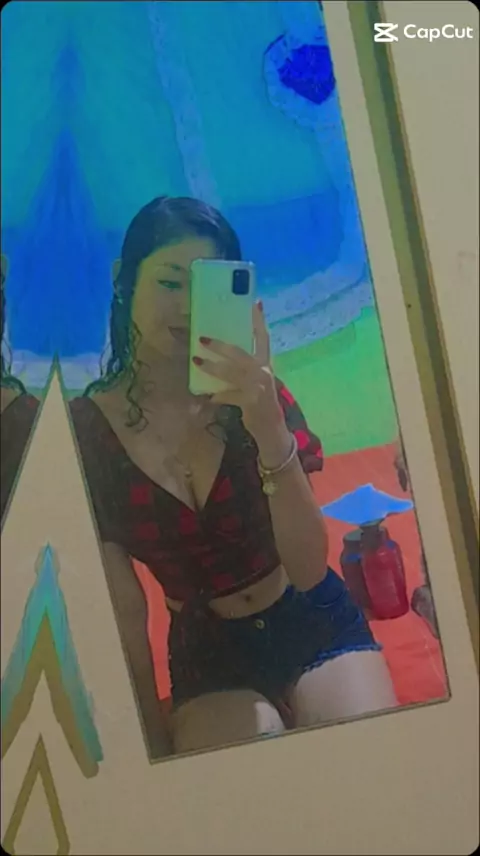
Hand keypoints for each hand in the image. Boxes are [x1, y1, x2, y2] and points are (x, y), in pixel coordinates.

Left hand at [192, 302, 286, 447]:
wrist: (273, 430)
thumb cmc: (261, 403)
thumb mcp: (258, 382)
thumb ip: (245, 369)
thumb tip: (222, 357)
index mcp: (266, 364)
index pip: (263, 338)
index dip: (259, 321)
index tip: (255, 303)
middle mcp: (264, 372)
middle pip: (239, 352)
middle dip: (220, 345)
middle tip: (202, 338)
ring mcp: (258, 386)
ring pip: (231, 372)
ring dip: (212, 367)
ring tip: (197, 361)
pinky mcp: (251, 401)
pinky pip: (228, 395)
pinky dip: (218, 396)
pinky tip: (209, 398)